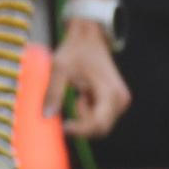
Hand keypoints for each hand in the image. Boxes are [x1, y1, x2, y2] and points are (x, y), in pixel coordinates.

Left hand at [46, 20, 131, 137]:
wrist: (89, 37)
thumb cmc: (76, 50)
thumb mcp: (59, 68)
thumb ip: (53, 92)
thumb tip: (47, 116)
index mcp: (111, 92)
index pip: (98, 124)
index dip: (80, 130)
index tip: (62, 126)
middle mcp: (120, 100)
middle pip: (100, 129)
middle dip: (81, 123)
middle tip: (71, 101)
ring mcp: (120, 102)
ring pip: (99, 125)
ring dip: (84, 115)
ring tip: (78, 92)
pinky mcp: (115, 103)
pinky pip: (100, 117)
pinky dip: (87, 112)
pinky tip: (83, 94)